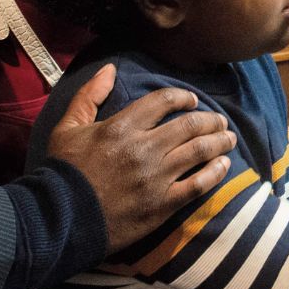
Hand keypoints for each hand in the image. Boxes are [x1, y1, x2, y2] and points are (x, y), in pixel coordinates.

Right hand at [47, 64, 237, 255]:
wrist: (59, 220)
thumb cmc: (62, 172)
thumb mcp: (67, 127)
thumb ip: (89, 95)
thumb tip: (109, 68)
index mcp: (122, 126)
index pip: (163, 101)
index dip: (183, 97)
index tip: (192, 101)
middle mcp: (144, 148)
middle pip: (189, 125)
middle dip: (210, 119)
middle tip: (219, 120)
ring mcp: (156, 177)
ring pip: (199, 151)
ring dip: (219, 141)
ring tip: (229, 137)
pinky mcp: (163, 205)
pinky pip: (198, 185)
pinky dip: (215, 172)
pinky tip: (224, 165)